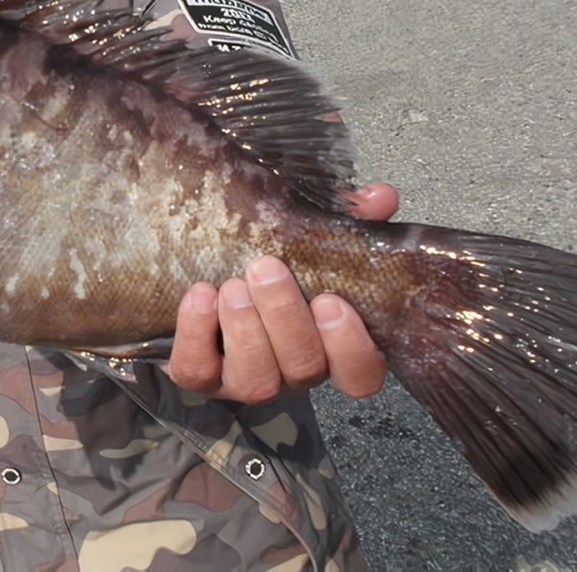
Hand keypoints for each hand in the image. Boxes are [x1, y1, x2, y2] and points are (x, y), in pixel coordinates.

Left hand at [164, 183, 398, 402]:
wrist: (202, 265)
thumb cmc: (273, 258)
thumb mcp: (311, 234)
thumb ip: (350, 219)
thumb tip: (381, 197)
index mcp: (329, 344)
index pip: (361, 375)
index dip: (351, 347)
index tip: (331, 301)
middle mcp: (291, 370)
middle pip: (304, 368)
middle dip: (285, 317)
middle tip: (266, 268)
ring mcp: (244, 379)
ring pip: (255, 380)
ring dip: (245, 329)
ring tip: (232, 285)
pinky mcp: (200, 375)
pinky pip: (195, 371)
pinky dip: (196, 334)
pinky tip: (201, 295)